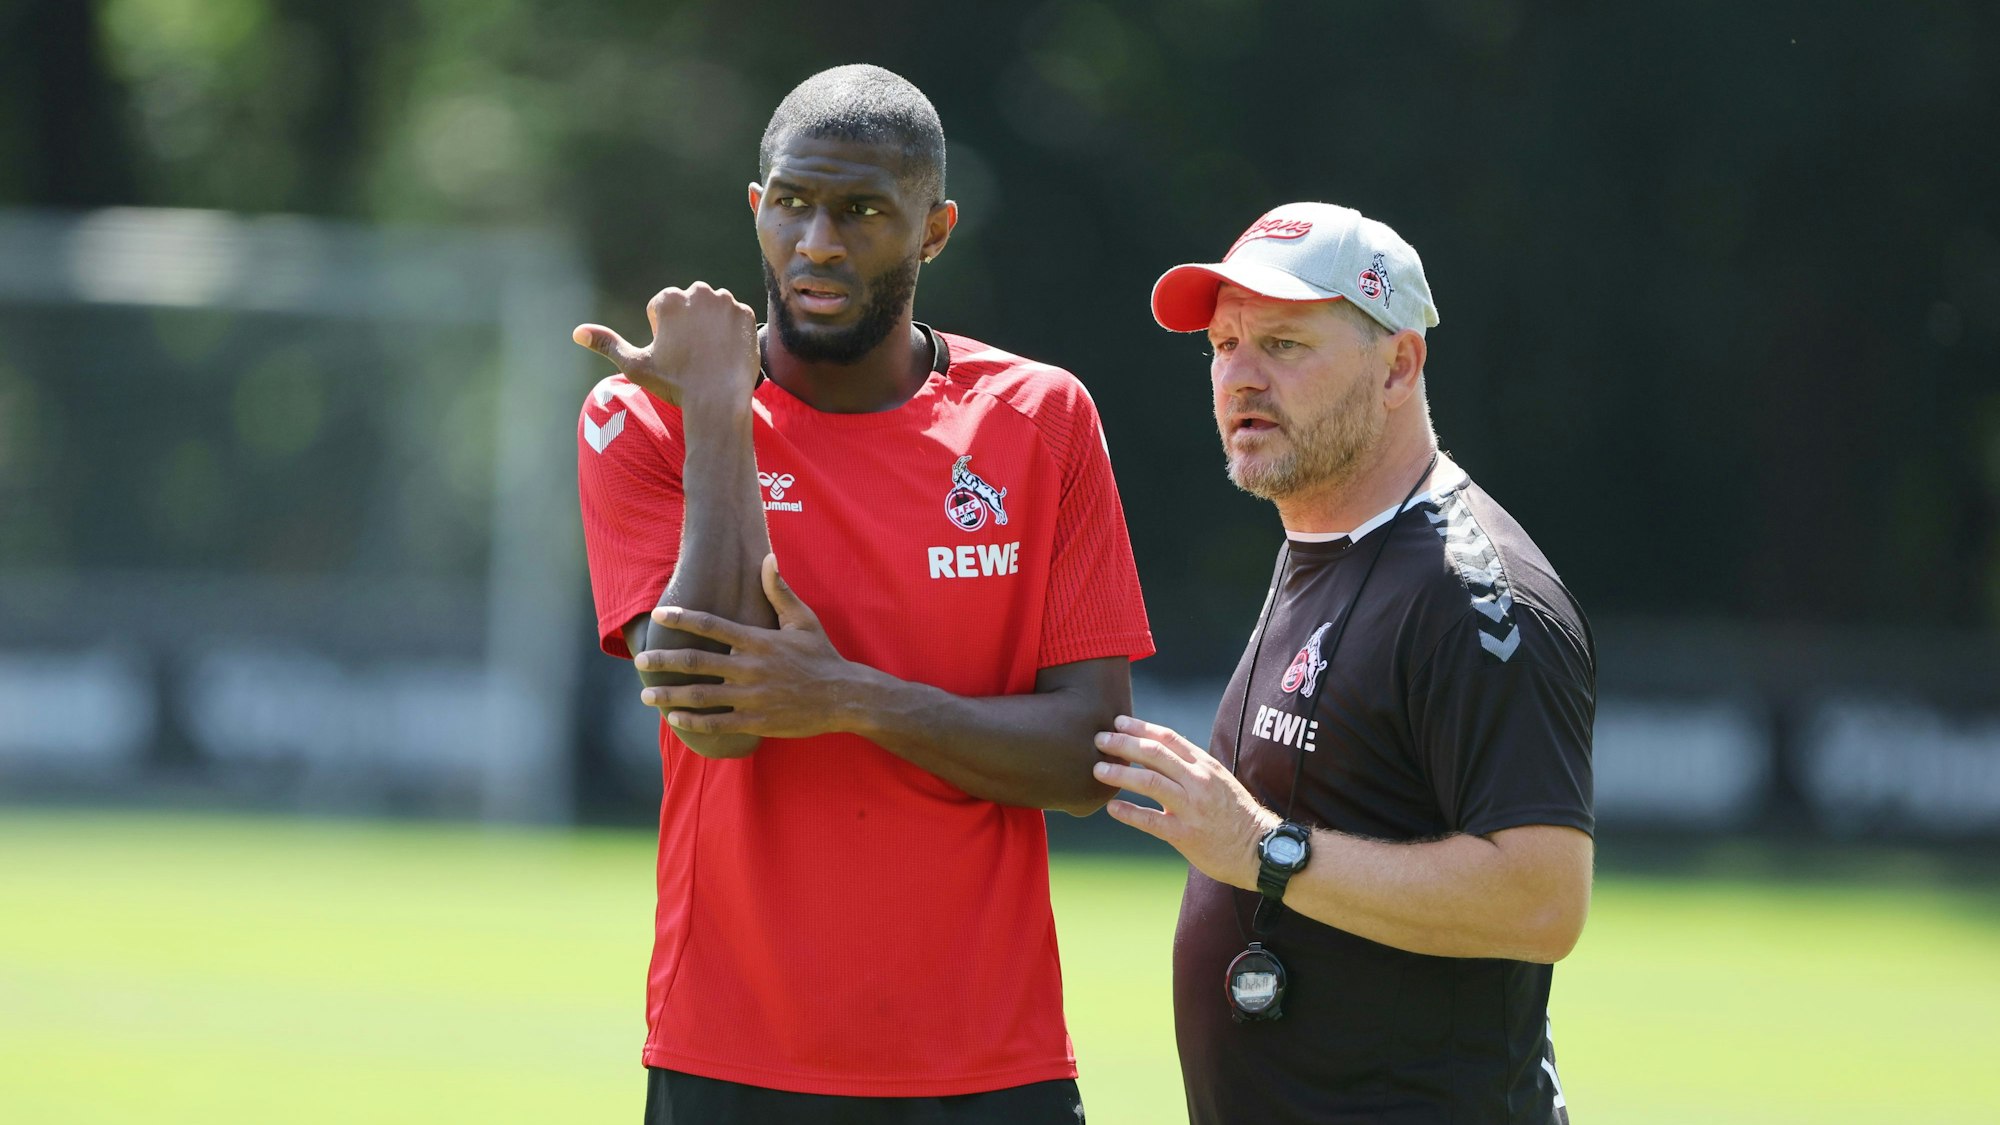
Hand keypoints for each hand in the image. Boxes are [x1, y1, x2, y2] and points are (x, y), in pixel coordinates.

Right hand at [572, 283, 758, 411]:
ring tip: (709, 356)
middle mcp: (698, 292)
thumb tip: (577, 332)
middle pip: (688, 306)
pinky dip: (731, 333)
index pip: (662, 310)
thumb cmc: (674, 384)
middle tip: (692, 357)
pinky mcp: (746, 315)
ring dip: (710, 326)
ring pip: (712, 310)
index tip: (673, 355)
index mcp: (669, 299)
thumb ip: (607, 344)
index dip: (664, 335)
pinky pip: (735, 319)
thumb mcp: (635, 365)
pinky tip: (726, 353)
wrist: (718, 401)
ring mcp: (726, 302)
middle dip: (687, 325)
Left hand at [634, 555, 872, 739]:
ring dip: (671, 694)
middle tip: (642, 660)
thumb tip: (768, 558)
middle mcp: (750, 668)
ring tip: (647, 693)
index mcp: (759, 641)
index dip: (683, 617)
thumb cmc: (822, 656)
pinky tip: (674, 719)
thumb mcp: (804, 619)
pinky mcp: (756, 721)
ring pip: (701, 696)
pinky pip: (718, 723)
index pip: (713, 625)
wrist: (844, 697)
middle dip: (665, 661)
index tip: (659, 614)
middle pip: (698, 662)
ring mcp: (752, 696)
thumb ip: (780, 591)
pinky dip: (693, 722)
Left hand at [1093, 715, 1280, 890]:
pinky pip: (1151, 821)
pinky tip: (1111, 808)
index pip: (1169, 738)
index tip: (1118, 721)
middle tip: (1099, 740)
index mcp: (1205, 766)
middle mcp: (1198, 781)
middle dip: (1123, 744)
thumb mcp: (1217, 780)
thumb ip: (1189, 768)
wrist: (1259, 849)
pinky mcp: (1185, 834)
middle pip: (1154, 754)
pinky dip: (1128, 813)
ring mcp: (1192, 808)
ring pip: (1149, 782)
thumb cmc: (1235, 814)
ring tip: (1098, 770)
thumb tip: (1154, 754)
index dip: (1140, 727)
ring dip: (1120, 774)